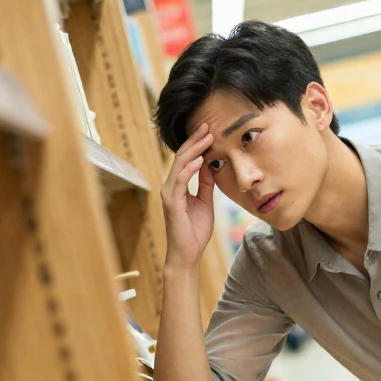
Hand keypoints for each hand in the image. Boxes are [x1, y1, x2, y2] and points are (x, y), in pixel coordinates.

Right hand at [160, 123, 215, 270]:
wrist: (187, 254)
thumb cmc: (195, 231)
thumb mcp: (205, 202)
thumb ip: (206, 184)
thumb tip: (211, 165)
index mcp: (178, 186)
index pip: (187, 159)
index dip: (197, 144)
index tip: (209, 130)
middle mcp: (171, 186)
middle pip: (182, 157)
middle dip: (195, 140)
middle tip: (208, 125)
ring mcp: (170, 194)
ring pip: (180, 165)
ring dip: (195, 150)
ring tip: (207, 137)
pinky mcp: (172, 203)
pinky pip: (180, 181)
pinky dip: (190, 169)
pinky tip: (201, 160)